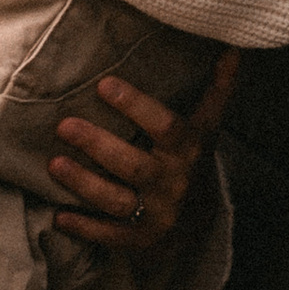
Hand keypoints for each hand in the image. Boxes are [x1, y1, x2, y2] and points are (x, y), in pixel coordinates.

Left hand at [50, 54, 237, 247]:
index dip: (136, 106)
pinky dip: (84, 228)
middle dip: (98, 145)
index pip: (166, 126)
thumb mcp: (207, 128)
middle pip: (134, 164)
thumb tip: (234, 48)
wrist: (200, 226)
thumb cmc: (194, 163)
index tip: (104, 85)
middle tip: (64, 125)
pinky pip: (110, 236)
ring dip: (84, 184)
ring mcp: (157, 214)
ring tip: (54, 164)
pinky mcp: (140, 241)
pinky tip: (59, 218)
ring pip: (117, 199)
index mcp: (189, 150)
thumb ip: (217, 90)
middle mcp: (173, 182)